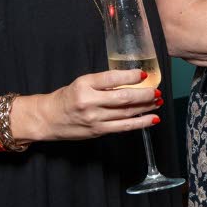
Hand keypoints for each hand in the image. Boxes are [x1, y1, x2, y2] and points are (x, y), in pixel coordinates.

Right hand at [15, 70, 162, 142]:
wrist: (48, 118)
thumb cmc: (66, 98)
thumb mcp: (81, 83)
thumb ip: (102, 83)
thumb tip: (130, 82)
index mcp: (84, 85)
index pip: (111, 78)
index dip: (130, 76)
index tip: (144, 75)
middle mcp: (89, 101)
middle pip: (123, 98)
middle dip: (144, 95)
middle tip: (157, 91)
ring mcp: (94, 118)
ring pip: (127, 112)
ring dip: (146, 107)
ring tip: (158, 101)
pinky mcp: (99, 131)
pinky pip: (124, 127)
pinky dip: (141, 123)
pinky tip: (153, 119)